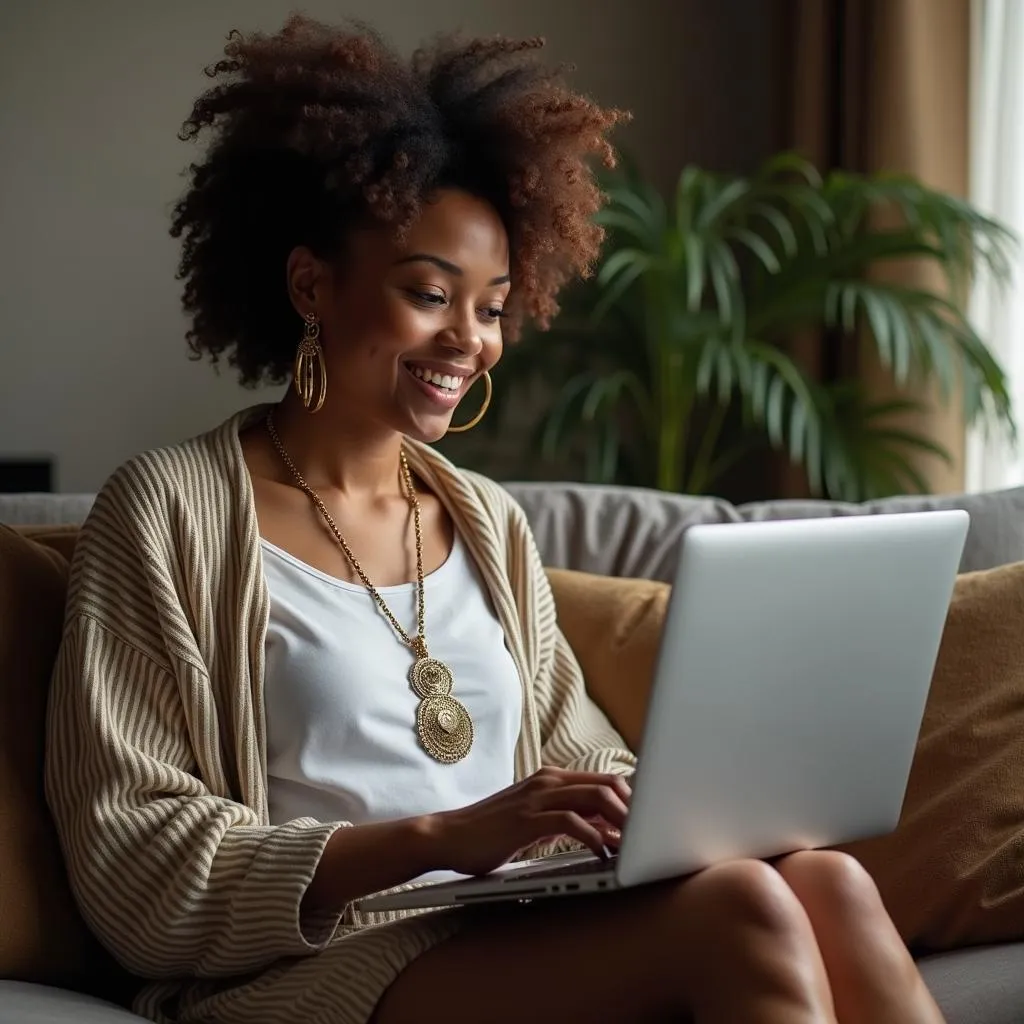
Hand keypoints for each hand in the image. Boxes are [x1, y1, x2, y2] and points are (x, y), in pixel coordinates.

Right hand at [427, 766, 630, 876]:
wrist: (448, 836)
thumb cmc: (493, 832)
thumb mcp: (538, 822)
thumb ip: (572, 819)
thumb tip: (612, 829)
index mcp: (552, 779)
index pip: (604, 779)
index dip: (632, 799)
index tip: (649, 821)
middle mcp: (547, 782)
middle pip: (607, 784)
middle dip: (634, 809)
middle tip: (650, 835)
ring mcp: (537, 798)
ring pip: (594, 798)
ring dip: (620, 821)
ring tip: (634, 844)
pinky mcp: (526, 819)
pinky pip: (571, 822)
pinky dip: (593, 838)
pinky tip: (601, 854)